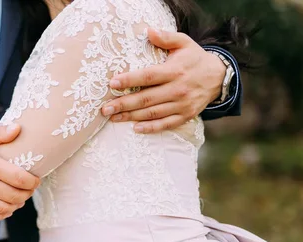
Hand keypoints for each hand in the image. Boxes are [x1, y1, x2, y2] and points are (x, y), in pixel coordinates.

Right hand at [0, 124, 39, 220]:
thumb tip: (18, 128)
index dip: (32, 182)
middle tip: (29, 189)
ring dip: (16, 205)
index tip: (36, 180)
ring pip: (4, 208)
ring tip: (20, 198)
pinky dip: (2, 214)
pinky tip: (7, 208)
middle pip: (14, 195)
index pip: (19, 178)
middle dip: (27, 194)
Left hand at [102, 29, 225, 132]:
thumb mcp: (184, 43)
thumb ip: (166, 38)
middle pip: (146, 99)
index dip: (129, 80)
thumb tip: (149, 31)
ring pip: (153, 113)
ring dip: (131, 117)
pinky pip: (166, 124)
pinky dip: (151, 128)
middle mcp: (177, 89)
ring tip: (113, 118)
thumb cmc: (194, 59)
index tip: (112, 84)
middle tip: (105, 109)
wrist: (219, 77)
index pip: (148, 76)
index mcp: (174, 71)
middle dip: (123, 104)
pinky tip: (135, 128)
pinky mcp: (185, 115)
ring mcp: (181, 105)